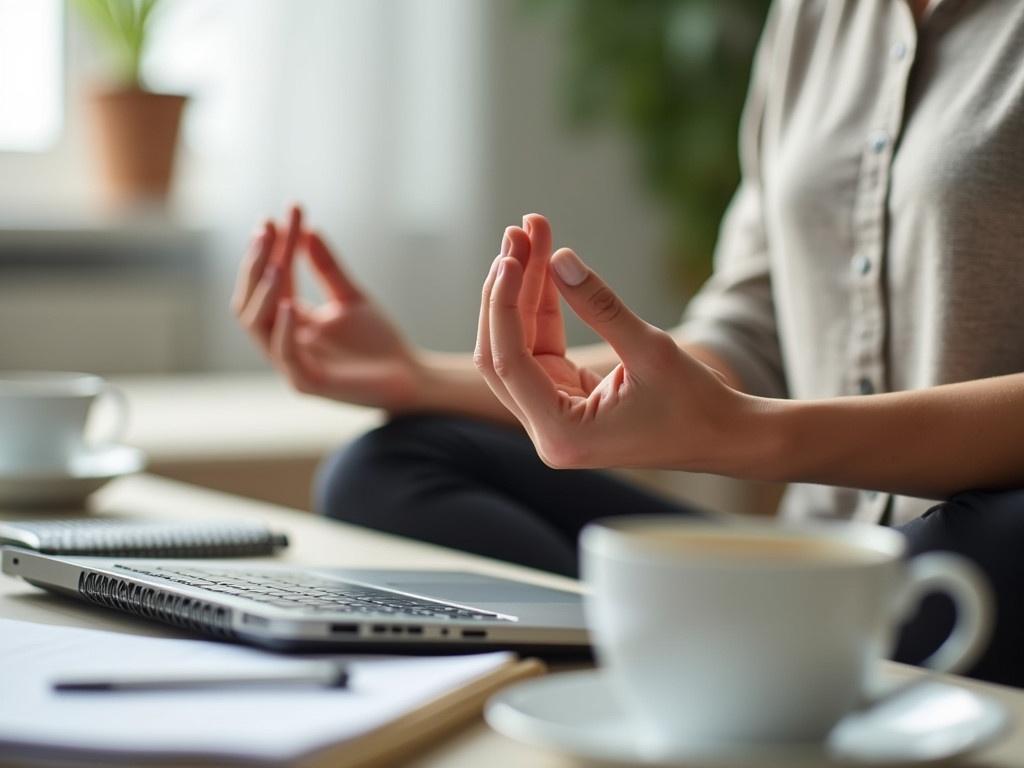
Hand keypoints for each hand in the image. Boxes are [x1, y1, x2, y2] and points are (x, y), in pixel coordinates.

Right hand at [232, 205, 423, 410]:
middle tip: (267, 228)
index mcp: (289, 321)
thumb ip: (327, 268)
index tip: (287, 211)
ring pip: (257, 325)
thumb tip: (309, 229)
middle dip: (257, 263)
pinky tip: (289, 304)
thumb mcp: (350, 296)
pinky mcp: (307, 383)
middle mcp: (282, 341)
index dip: (276, 246)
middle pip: (251, 299)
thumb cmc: (378, 340)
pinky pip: (285, 356)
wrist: (409, 376)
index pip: (273, 278)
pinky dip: (282, 330)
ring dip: (264, 292)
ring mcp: (291, 364)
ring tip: (276, 263)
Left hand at [475, 219, 752, 470]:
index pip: (510, 362)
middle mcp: (548, 433)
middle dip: (507, 291)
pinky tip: (544, 264)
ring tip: (530, 236)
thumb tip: (559, 258)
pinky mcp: (564, 402)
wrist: (725, 436)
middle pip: (502, 354)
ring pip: (517, 347)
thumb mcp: (652, 350)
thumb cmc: (696, 403)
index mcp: (561, 434)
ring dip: (521, 293)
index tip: (511, 255)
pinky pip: (540, 349)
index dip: (504, 304)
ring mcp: (552, 418)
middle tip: (519, 232)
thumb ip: (601, 307)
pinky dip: (542, 308)